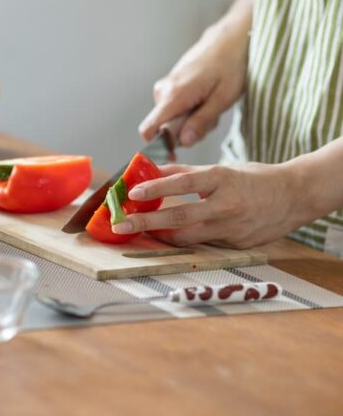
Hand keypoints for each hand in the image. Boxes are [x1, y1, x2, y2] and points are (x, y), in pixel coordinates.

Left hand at [111, 162, 303, 248]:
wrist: (294, 196)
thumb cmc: (253, 179)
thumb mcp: (222, 169)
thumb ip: (188, 174)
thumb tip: (153, 172)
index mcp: (222, 179)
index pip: (183, 184)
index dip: (156, 188)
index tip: (132, 193)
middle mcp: (226, 205)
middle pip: (179, 217)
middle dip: (146, 222)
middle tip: (121, 225)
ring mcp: (231, 229)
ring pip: (187, 237)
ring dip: (159, 235)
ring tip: (139, 230)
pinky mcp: (236, 245)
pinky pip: (202, 244)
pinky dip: (182, 240)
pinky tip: (167, 237)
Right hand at [139, 0, 253, 145]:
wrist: (232, 37)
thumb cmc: (231, 65)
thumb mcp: (223, 99)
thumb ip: (201, 122)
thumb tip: (182, 142)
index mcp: (174, 95)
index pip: (148, 129)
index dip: (158, 146)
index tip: (176, 152)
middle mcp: (163, 90)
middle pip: (164, 127)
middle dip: (186, 131)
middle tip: (211, 119)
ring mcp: (165, 86)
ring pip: (172, 118)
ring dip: (192, 120)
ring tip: (212, 104)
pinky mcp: (171, 84)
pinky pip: (175, 107)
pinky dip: (191, 109)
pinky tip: (207, 97)